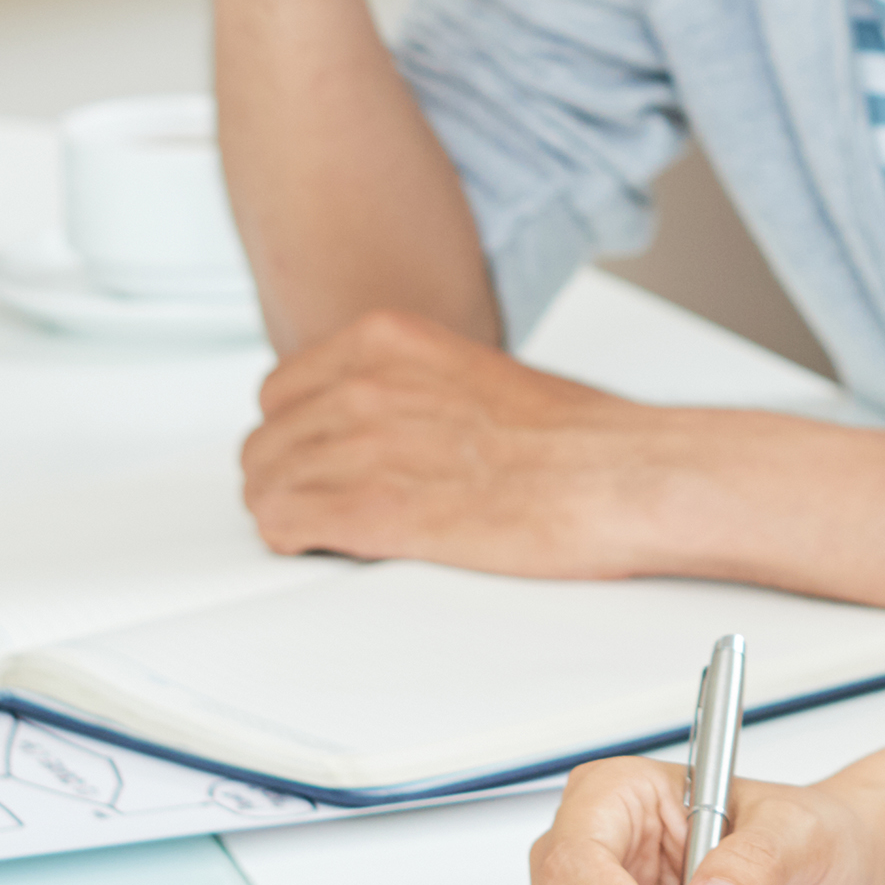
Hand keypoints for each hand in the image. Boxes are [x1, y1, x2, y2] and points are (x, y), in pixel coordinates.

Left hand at [240, 312, 680, 574]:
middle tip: (319, 503)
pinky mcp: (373, 510)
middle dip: (287, 476)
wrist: (620, 475)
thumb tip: (383, 424)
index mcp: (387, 337)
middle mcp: (364, 383)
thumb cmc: (574, 435)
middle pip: (267, 440)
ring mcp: (363, 444)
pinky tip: (325, 546)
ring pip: (265, 485)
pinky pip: (284, 525)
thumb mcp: (470, 371)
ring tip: (325, 532)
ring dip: (287, 513)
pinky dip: (295, 542)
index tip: (317, 457)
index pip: (282, 389)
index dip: (298, 434)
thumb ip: (408, 387)